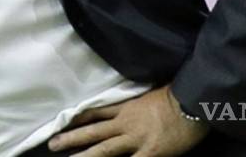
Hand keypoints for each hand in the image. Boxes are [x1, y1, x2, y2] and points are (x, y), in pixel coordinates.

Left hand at [48, 85, 208, 155]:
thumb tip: (129, 106)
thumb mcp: (149, 95)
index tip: (62, 122)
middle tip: (52, 145)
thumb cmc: (176, 95)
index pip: (96, 113)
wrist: (193, 101)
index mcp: (126, 108)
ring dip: (85, 156)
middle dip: (71, 138)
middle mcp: (125, 123)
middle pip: (93, 132)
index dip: (78, 118)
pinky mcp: (150, 152)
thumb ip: (135, 104)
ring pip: (104, 150)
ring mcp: (136, 139)